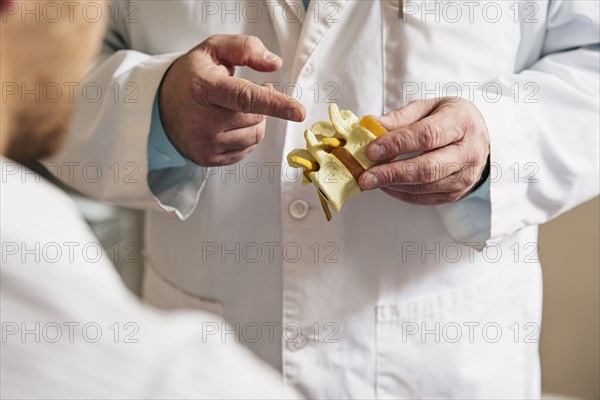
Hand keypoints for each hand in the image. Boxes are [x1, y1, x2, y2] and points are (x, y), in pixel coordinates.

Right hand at [159, 34, 305, 165]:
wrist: (160, 105)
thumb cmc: (193, 76)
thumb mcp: (214, 49)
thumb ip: (245, 48)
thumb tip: (274, 64)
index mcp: (204, 88)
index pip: (245, 98)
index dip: (275, 104)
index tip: (298, 112)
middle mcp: (202, 120)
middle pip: (256, 117)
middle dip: (261, 104)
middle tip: (246, 91)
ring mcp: (205, 143)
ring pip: (255, 135)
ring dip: (256, 121)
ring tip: (237, 108)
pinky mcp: (208, 159)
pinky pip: (247, 149)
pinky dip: (247, 136)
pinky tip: (230, 124)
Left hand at [358, 97, 489, 204]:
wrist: (478, 138)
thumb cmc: (448, 118)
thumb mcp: (428, 107)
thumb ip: (399, 117)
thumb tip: (369, 125)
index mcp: (461, 122)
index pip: (427, 136)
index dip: (397, 144)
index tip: (372, 150)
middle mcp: (469, 152)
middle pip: (428, 168)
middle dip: (392, 173)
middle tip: (365, 176)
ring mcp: (465, 176)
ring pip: (424, 186)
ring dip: (392, 184)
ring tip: (370, 179)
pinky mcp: (456, 194)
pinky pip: (423, 199)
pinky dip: (400, 193)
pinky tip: (385, 185)